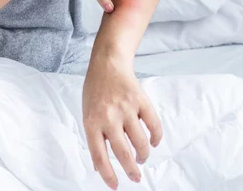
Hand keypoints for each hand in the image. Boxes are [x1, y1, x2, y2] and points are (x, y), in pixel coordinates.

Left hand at [83, 55, 162, 189]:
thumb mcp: (87, 113)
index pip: (99, 156)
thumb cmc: (95, 90)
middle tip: (136, 177)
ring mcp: (126, 108)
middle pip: (123, 152)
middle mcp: (109, 117)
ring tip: (142, 158)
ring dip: (143, 154)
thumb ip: (93, 138)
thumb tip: (99, 165)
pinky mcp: (141, 100)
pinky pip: (154, 125)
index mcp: (92, 122)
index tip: (116, 186)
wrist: (107, 63)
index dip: (108, 175)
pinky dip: (156, 137)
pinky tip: (153, 142)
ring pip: (140, 142)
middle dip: (131, 170)